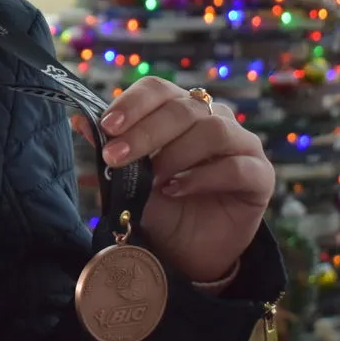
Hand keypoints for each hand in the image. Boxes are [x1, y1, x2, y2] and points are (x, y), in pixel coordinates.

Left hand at [70, 76, 272, 284]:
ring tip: (153, 180)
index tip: (108, 126)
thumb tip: (78, 119)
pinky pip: (236, 166)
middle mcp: (214, 119)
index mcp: (180, 111)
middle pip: (183, 107)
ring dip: (175, 153)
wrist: (188, 251)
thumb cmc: (160, 206)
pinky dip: (202, 177)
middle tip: (116, 157)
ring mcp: (242, 145)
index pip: (159, 89)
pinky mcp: (260, 176)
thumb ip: (110, 148)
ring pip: (213, 130)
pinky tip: (176, 190)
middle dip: (145, 133)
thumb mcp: (128, 178)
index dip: (134, 103)